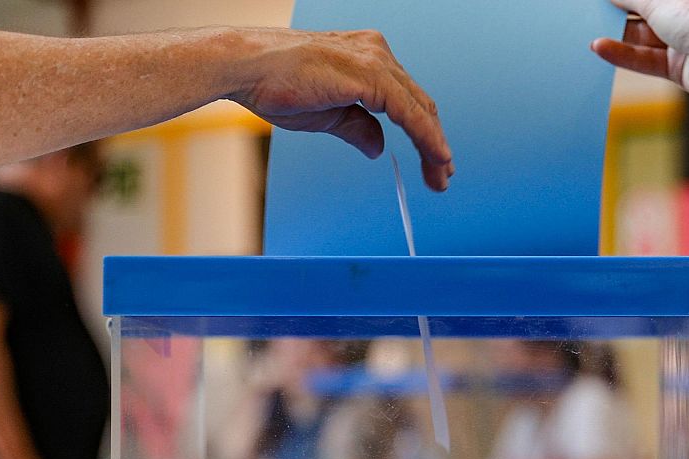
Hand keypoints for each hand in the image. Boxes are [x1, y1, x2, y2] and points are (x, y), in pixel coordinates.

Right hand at [225, 27, 453, 190]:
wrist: (246, 67)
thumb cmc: (275, 84)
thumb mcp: (327, 115)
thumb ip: (358, 127)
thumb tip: (379, 148)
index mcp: (367, 58)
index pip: (406, 100)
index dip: (423, 132)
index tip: (433, 161)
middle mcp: (376, 53)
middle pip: (419, 104)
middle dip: (434, 143)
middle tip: (443, 176)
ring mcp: (375, 60)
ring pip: (419, 109)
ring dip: (434, 145)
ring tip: (441, 175)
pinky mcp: (370, 74)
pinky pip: (409, 112)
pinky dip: (426, 137)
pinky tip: (436, 156)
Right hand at [590, 0, 688, 108]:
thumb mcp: (659, 1)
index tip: (606, 0)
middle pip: (646, 13)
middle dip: (620, 14)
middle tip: (592, 13)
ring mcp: (683, 42)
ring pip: (643, 38)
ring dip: (618, 36)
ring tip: (590, 32)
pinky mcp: (677, 68)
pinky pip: (644, 60)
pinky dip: (623, 55)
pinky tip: (600, 48)